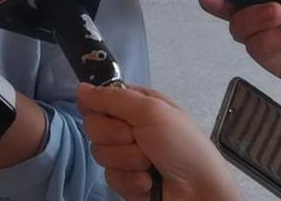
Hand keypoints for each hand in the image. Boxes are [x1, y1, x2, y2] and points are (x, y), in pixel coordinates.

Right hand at [78, 84, 239, 200]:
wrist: (199, 192)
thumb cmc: (182, 145)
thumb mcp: (151, 111)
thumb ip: (113, 98)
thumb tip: (80, 89)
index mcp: (135, 104)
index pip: (98, 100)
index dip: (99, 108)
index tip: (112, 116)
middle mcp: (128, 127)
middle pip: (94, 127)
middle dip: (116, 137)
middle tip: (140, 141)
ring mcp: (126, 155)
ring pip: (100, 154)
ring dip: (127, 161)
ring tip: (150, 164)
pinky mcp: (125, 180)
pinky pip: (110, 177)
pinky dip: (130, 181)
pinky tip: (148, 182)